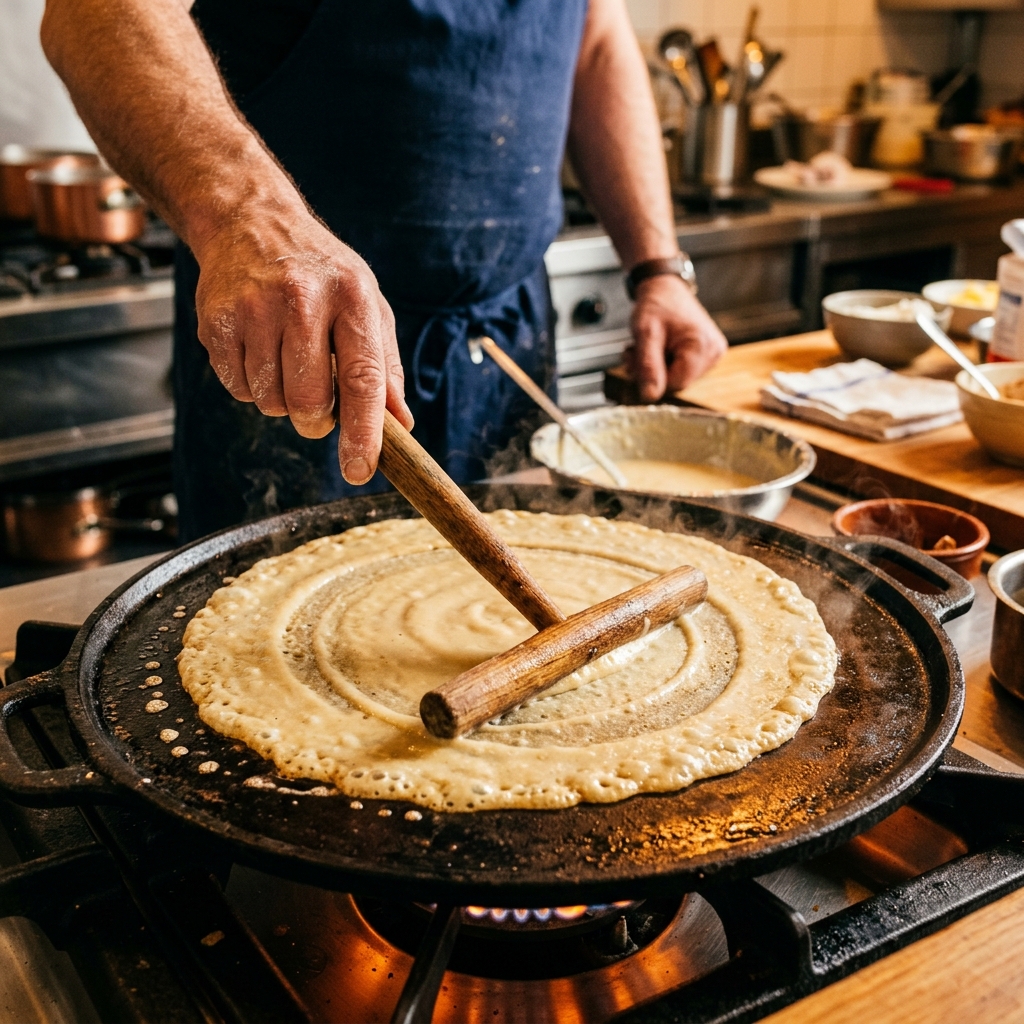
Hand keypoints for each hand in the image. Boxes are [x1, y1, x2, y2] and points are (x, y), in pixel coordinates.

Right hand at [192, 201, 412, 484]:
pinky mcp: (216, 321)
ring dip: (282, 399)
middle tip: (318, 401)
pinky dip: (250, 385)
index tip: (359, 471)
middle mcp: (302, 299)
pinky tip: (258, 350)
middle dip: (315, 420)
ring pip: (270, 401)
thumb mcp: (367, 305)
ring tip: (286, 360)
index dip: (362, 433)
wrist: (250, 223)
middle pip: (309, 401)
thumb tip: (400, 423)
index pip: (362, 380)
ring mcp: (253, 308)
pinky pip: (237, 389)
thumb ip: (384, 366)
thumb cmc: (321, 274)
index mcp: (351, 297)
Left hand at [627, 275, 726, 401]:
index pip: (675, 383)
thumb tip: (650, 397)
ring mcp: (713, 354)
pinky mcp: (708, 355)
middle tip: (635, 352)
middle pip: (677, 382)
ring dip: (656, 368)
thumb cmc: (656, 304)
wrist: (665, 287)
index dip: (651, 377)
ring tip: (646, 347)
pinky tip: (659, 349)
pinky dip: (665, 364)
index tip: (634, 359)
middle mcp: (714, 352)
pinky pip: (682, 371)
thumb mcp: (645, 333)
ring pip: (678, 379)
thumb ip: (648, 365)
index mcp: (702, 346)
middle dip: (651, 372)